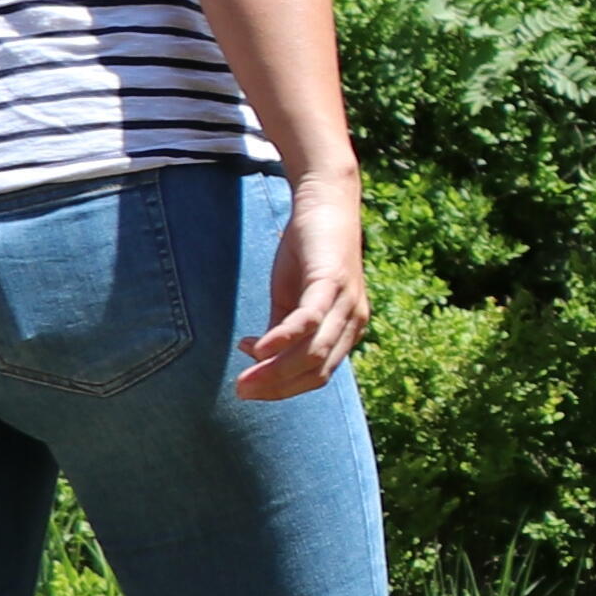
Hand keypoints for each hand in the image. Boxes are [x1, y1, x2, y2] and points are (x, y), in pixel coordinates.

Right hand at [239, 170, 368, 399]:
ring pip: (313, 354)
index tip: (250, 382)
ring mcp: (347, 303)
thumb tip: (261, 359)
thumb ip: (283, 330)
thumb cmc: (308, 253)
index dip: (283, 387)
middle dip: (276, 388)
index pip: (317, 376)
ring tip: (243, 378)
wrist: (325, 204)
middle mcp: (354, 322)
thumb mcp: (292, 298)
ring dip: (275, 372)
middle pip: (316, 372)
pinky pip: (309, 321)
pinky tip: (258, 349)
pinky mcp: (332, 283)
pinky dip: (282, 340)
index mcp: (347, 330)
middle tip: (241, 391)